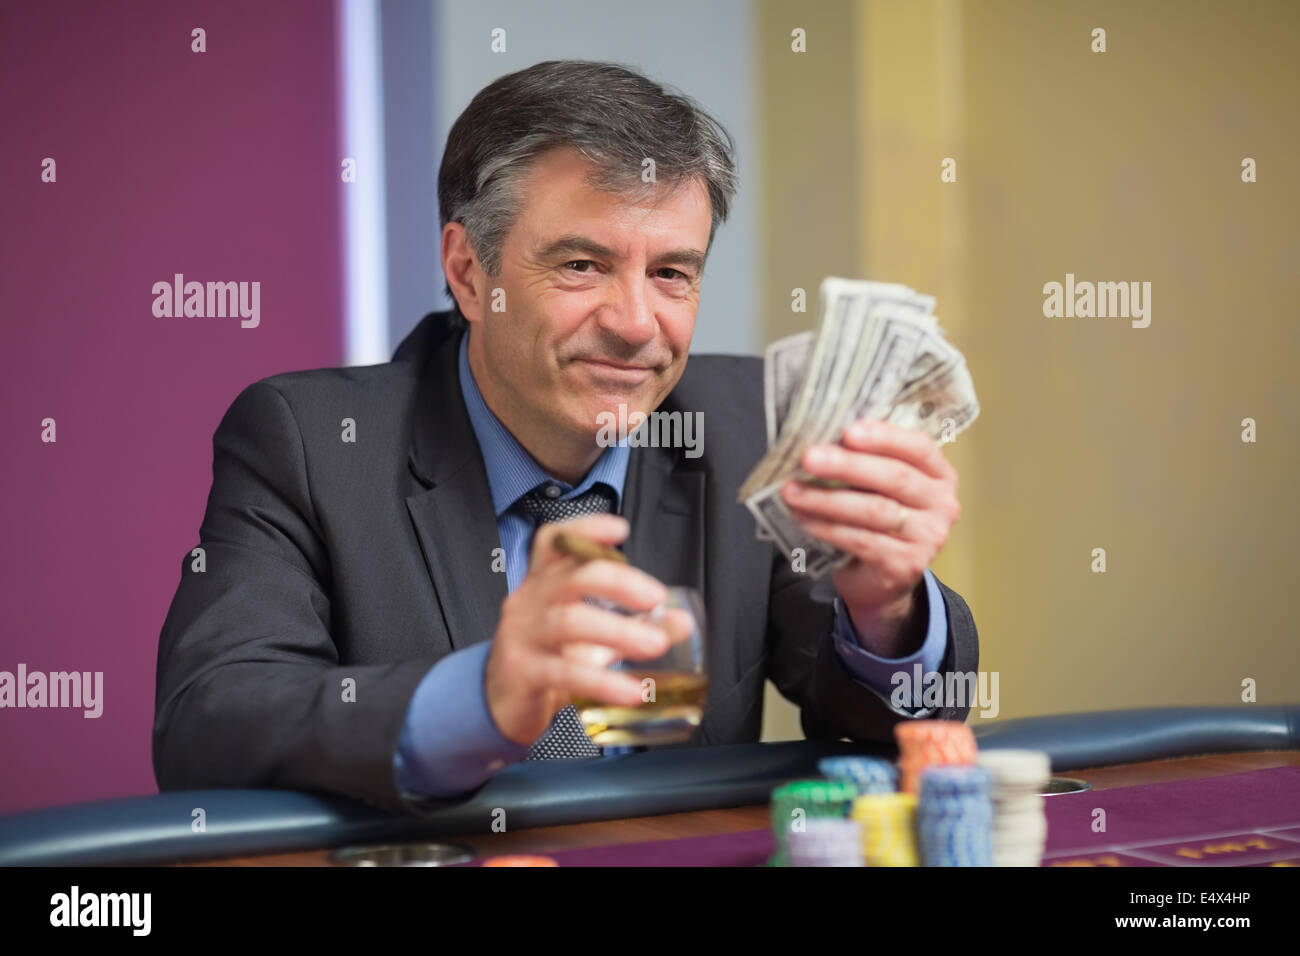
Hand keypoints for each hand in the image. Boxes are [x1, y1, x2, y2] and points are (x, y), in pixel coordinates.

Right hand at [484, 513, 674, 746]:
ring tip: (655, 645)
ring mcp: (522, 636)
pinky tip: (632, 691)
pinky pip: (564, 673)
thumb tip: (682, 621)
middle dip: (618, 582)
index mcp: (543, 583)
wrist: (501, 704)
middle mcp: (529, 602)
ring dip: (618, 631)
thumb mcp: (590, 636)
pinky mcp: (522, 674)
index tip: (620, 529)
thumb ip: (633, 624)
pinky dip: (603, 681)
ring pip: (569, 623)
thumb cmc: (547, 658)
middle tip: (656, 598)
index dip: (585, 530)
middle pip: (571, 577)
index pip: (555, 542)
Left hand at [781, 420, 960, 645]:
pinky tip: (804, 518)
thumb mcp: (880, 486)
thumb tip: (821, 439)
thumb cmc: (878, 520)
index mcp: (939, 475)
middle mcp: (942, 504)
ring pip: (875, 510)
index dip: (885, 437)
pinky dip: (828, 528)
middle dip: (847, 465)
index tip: (848, 431)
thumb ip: (866, 461)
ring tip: (793, 491)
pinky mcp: (907, 565)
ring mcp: (929, 537)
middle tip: (809, 457)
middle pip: (895, 478)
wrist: (882, 578)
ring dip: (828, 499)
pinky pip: (862, 541)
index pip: (919, 447)